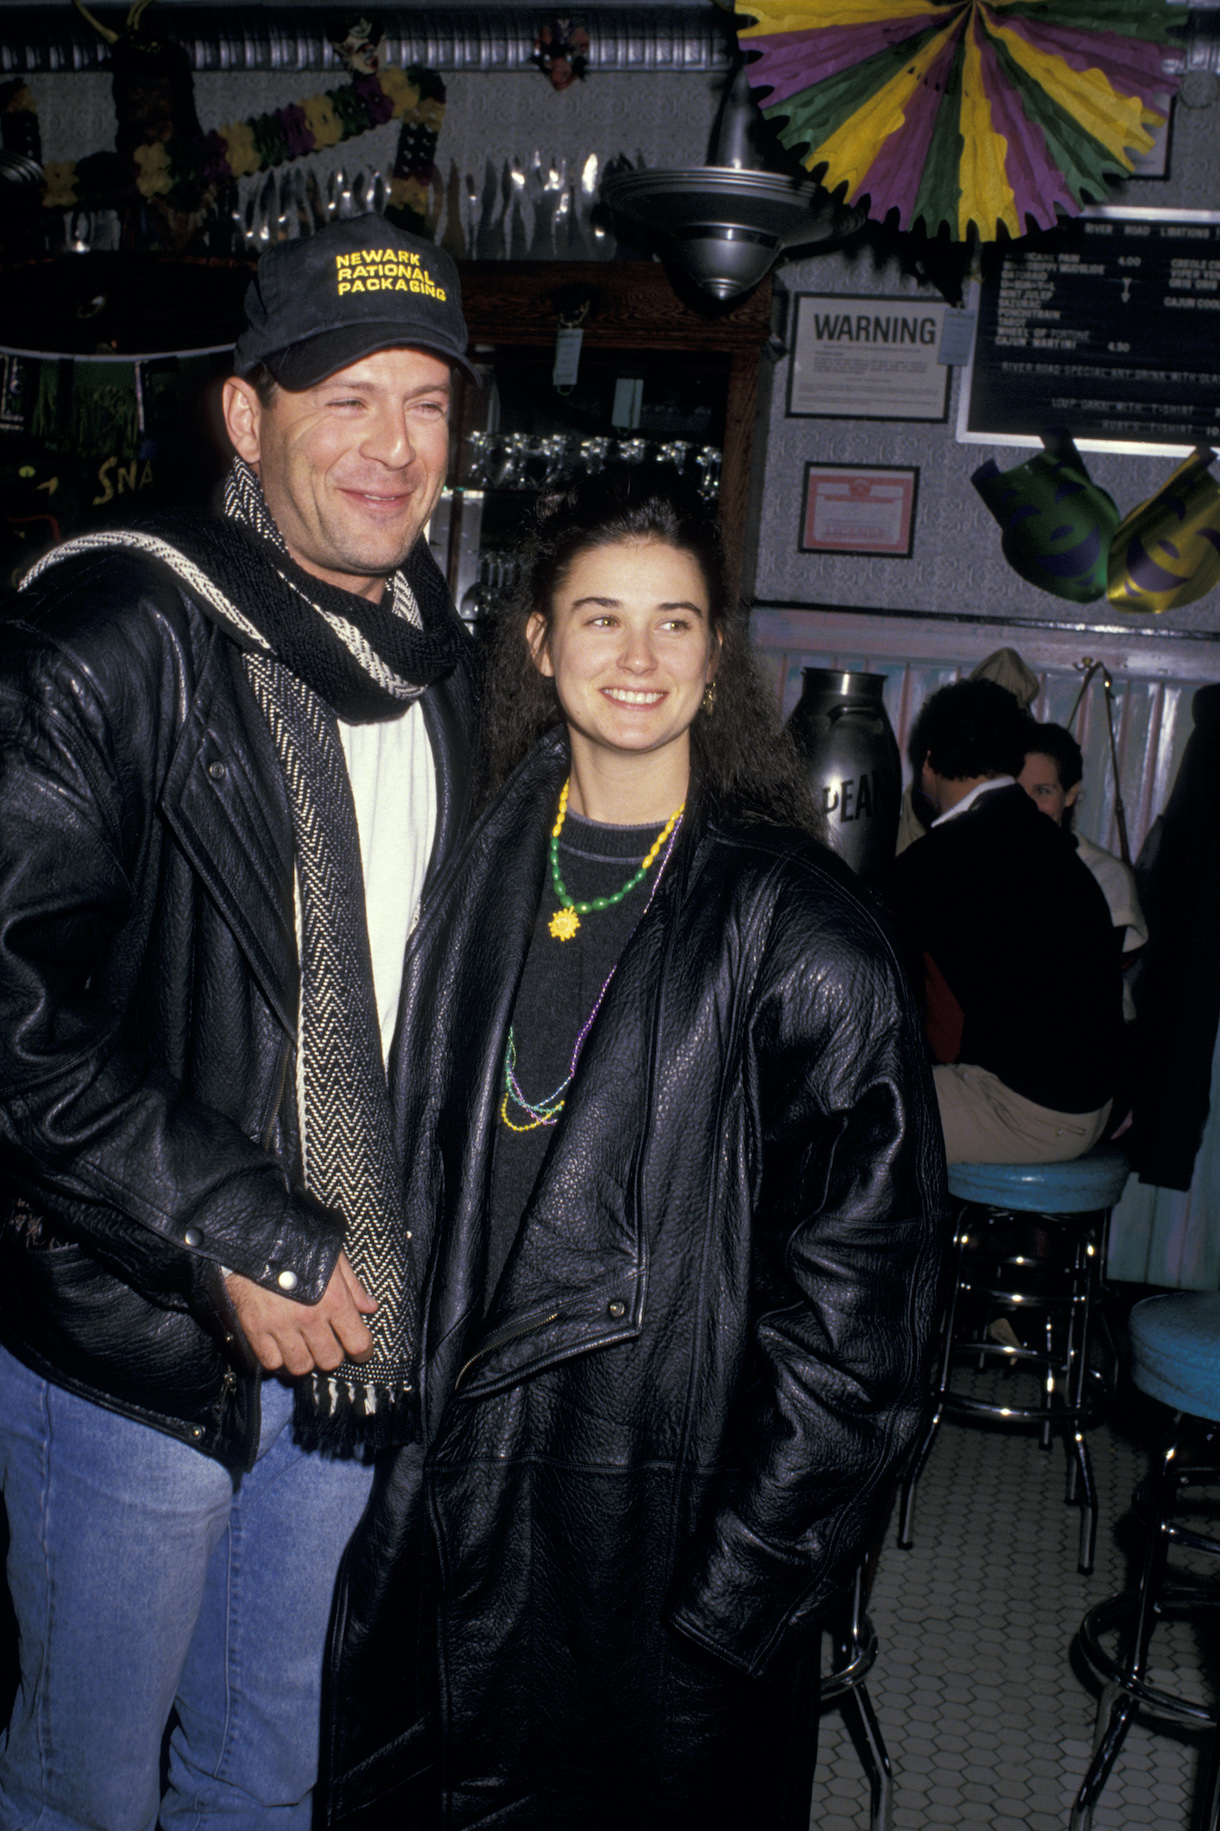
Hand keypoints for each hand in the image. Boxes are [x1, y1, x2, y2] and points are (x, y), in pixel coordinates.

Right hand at [224, 1252, 376, 1376]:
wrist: (254, 1237)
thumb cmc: (297, 1242)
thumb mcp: (333, 1257)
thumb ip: (353, 1285)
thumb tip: (369, 1307)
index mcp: (334, 1300)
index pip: (357, 1342)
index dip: (363, 1352)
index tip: (361, 1352)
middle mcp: (310, 1318)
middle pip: (329, 1360)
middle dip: (332, 1355)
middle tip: (328, 1344)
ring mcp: (281, 1326)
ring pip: (301, 1366)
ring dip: (305, 1360)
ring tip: (304, 1347)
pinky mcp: (256, 1328)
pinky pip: (271, 1362)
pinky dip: (278, 1359)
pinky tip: (281, 1346)